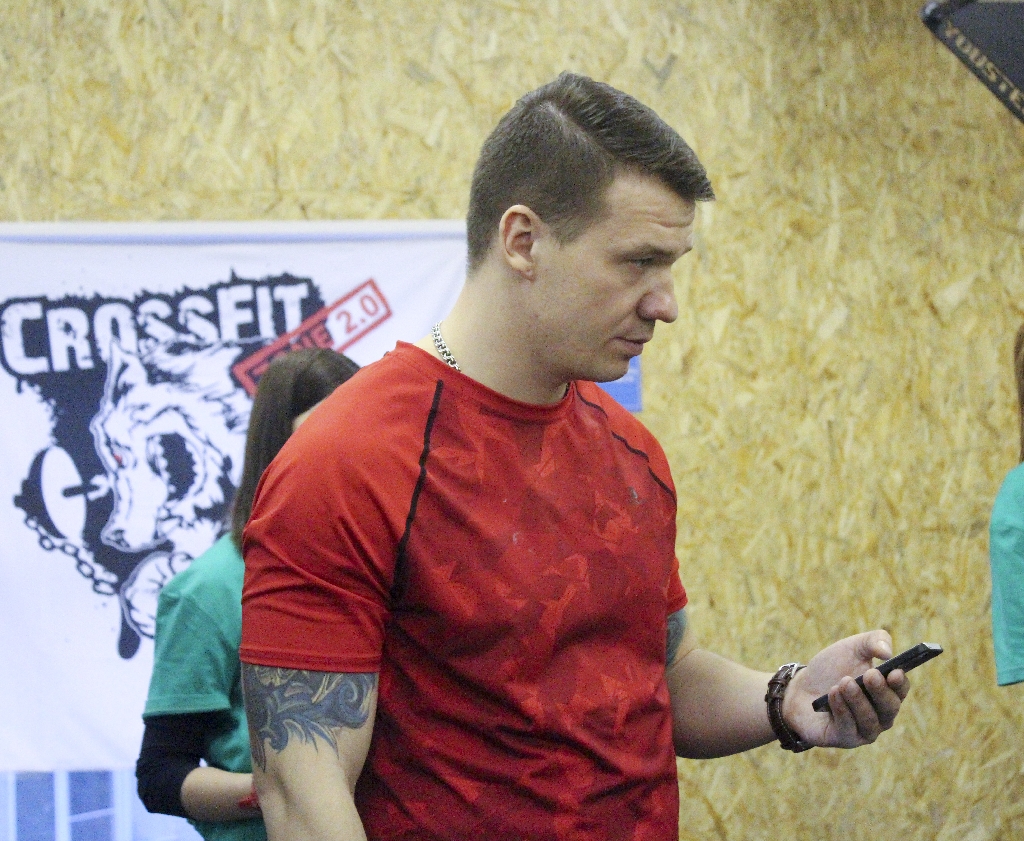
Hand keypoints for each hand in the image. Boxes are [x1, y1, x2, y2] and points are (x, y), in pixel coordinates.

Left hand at [783, 630, 909, 747]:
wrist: (799, 688)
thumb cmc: (831, 668)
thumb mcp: (852, 647)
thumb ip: (873, 641)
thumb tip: (887, 652)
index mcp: (886, 691)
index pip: (901, 690)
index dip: (900, 683)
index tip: (894, 671)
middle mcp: (880, 714)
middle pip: (890, 708)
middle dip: (880, 691)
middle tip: (870, 674)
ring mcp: (864, 729)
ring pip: (870, 721)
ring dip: (858, 700)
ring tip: (845, 682)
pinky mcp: (845, 739)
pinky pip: (849, 728)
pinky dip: (842, 710)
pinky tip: (832, 694)